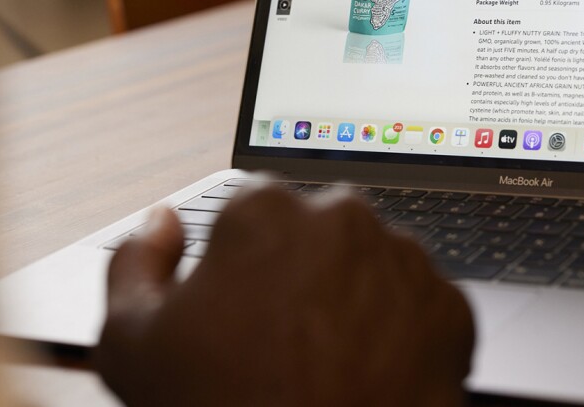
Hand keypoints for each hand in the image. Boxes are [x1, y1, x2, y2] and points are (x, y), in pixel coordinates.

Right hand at [95, 185, 474, 406]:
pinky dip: (399, 332)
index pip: (250, 213)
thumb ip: (134, 264)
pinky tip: (368, 373)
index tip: (238, 307)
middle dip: (300, 272)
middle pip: (316, 234)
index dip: (238, 264)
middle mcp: (343, 217)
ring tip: (327, 362)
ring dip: (352, 298)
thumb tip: (159, 222)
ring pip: (371, 266)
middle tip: (282, 341)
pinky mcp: (451, 306)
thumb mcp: (132, 346)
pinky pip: (419, 307)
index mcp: (265, 211)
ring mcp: (405, 260)